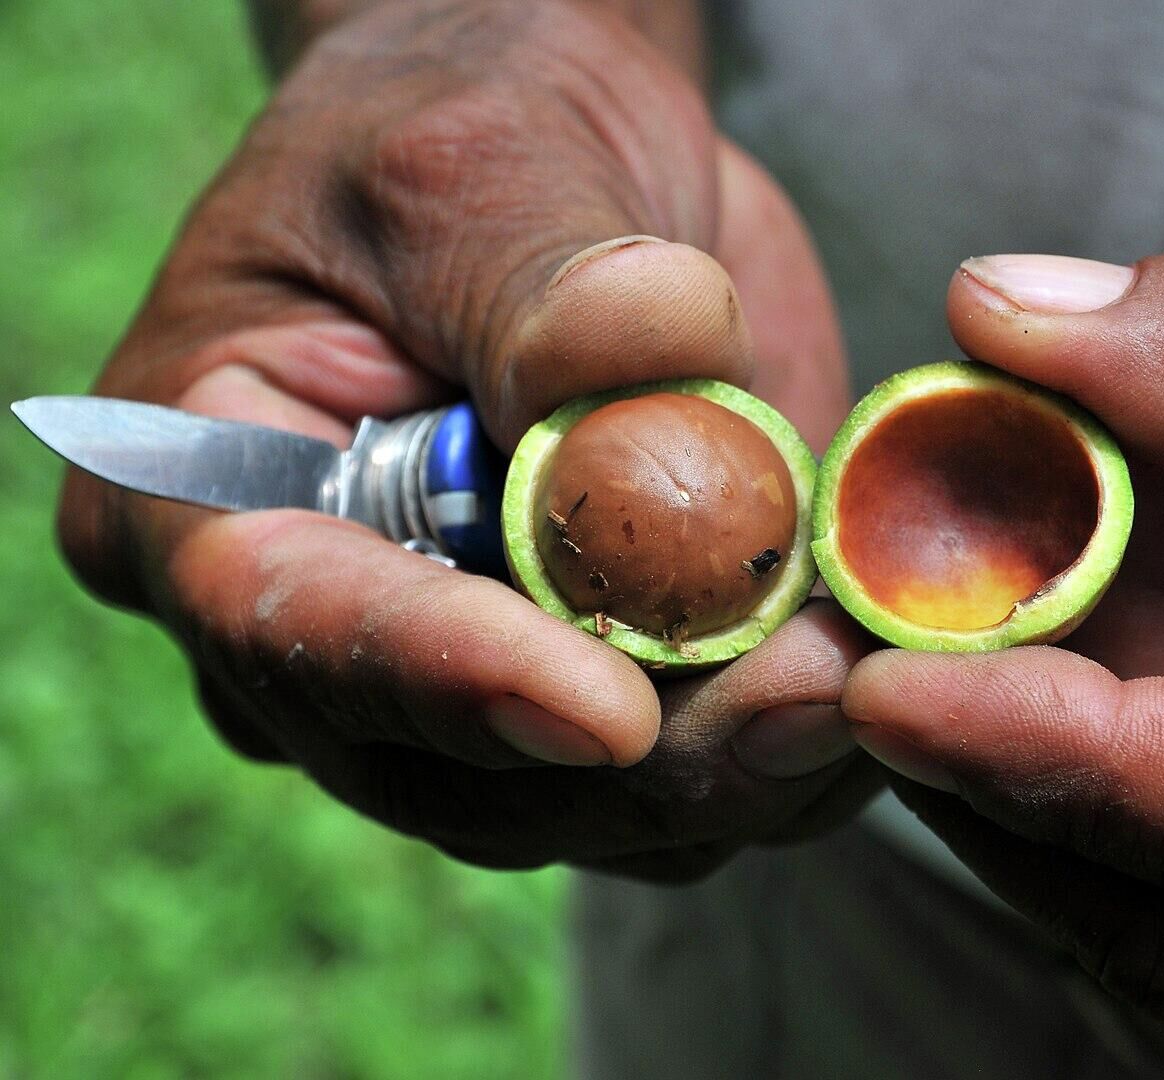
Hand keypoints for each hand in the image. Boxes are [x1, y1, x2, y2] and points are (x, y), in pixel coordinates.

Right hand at [58, 0, 872, 877]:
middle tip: (813, 692)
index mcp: (211, 498)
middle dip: (645, 757)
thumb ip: (549, 273)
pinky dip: (783, 752)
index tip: (608, 709)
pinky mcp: (595, 701)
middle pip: (459, 772)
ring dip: (737, 765)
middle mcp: (318, 639)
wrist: (567, 178)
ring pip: (589, 809)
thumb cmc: (471, 140)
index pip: (296, 624)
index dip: (452, 680)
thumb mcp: (485, 161)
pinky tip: (862, 672)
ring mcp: (463, 694)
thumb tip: (654, 342)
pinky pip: (683, 786)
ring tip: (860, 672)